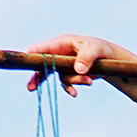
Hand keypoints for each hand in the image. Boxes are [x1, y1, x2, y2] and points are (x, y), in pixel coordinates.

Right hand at [22, 35, 136, 95]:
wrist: (110, 60)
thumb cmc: (101, 49)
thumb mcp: (96, 50)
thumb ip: (86, 58)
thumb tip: (78, 69)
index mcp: (62, 43)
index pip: (43, 48)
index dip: (33, 54)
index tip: (25, 61)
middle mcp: (59, 53)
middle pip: (43, 65)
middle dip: (37, 77)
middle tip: (31, 88)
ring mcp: (63, 65)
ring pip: (59, 77)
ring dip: (73, 82)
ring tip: (88, 81)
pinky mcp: (69, 74)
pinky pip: (66, 84)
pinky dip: (71, 88)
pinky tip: (75, 93)